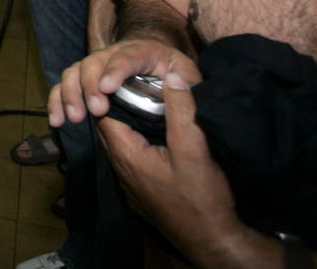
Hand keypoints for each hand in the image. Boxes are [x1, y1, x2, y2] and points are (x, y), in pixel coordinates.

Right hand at [50, 39, 200, 125]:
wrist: (168, 79)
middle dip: (89, 86)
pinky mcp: (88, 81)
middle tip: (95, 111)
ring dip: (70, 93)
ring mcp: (100, 66)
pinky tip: (57, 120)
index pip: (129, 56)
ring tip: (75, 118)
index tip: (107, 89)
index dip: (115, 70)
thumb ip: (188, 83)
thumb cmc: (181, 81)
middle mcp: (117, 53)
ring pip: (76, 71)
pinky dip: (58, 101)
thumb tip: (175, 82)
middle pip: (95, 62)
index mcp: (146, 51)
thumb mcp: (192, 79)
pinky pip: (66, 86)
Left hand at [97, 73, 249, 262]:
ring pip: (123, 143)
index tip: (127, 74)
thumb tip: (173, 75)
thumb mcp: (193, 149)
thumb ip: (181, 111)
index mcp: (126, 155)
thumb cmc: (202, 198)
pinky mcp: (142, 192)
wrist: (213, 242)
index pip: (104, 114)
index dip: (111, 92)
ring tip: (149, 104)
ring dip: (131, 124)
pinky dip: (139, 142)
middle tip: (138, 84)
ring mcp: (130, 184)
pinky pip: (133, 159)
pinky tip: (157, 135)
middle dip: (119, 105)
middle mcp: (121, 170)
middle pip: (111, 127)